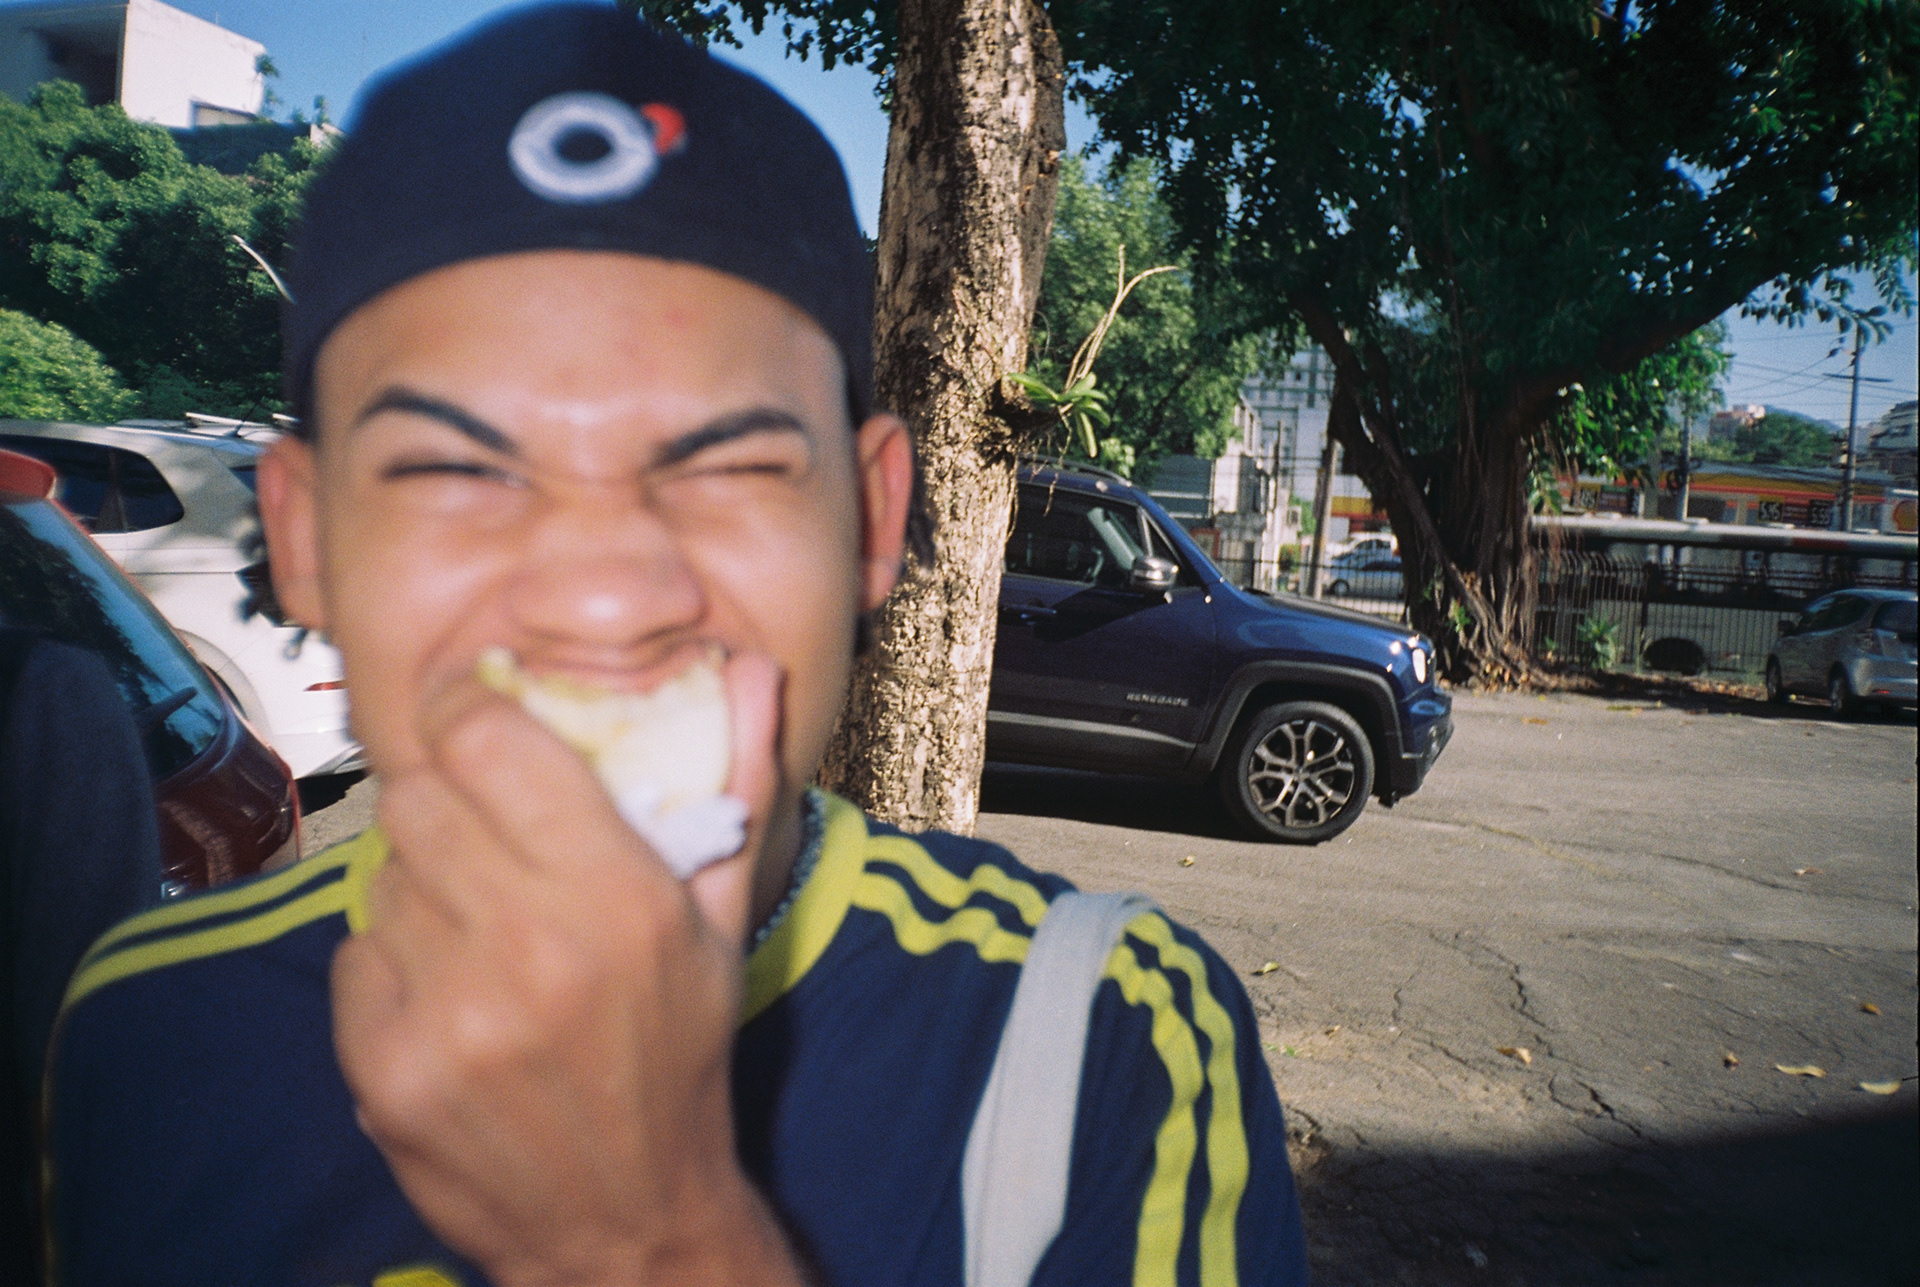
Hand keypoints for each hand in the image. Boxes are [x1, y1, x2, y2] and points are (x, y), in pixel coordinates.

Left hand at [330, 653, 805, 1286]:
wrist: (626, 1217)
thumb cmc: (678, 1057)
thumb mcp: (722, 923)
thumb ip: (733, 784)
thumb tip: (747, 670)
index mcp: (621, 896)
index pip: (491, 741)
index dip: (469, 706)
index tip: (472, 705)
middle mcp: (532, 946)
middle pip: (421, 797)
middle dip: (449, 802)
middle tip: (486, 837)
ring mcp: (451, 1013)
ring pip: (386, 876)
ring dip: (427, 889)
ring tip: (485, 937)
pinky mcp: (388, 1069)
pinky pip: (357, 953)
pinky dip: (395, 965)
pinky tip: (452, 999)